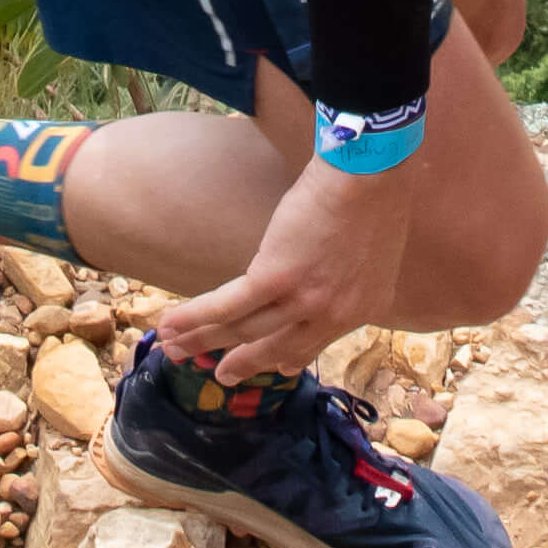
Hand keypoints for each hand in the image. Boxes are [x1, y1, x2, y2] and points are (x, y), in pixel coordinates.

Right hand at [157, 154, 419, 384]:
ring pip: (244, 330)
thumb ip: (349, 275)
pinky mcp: (274, 278)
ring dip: (204, 342)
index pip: (314, 344)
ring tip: (177, 351)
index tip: (273, 364)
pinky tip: (170, 326)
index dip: (287, 357)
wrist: (370, 172)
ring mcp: (303, 301)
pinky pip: (226, 306)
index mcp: (360, 309)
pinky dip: (194, 318)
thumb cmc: (377, 193)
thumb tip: (326, 273)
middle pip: (275, 346)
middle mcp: (333, 315)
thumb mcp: (373, 252)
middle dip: (242, 363)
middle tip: (220, 375)